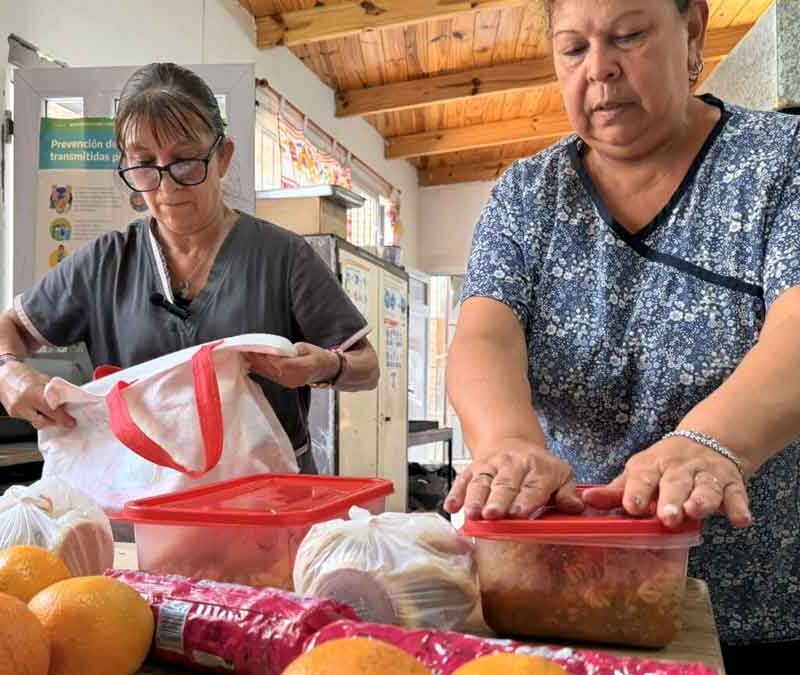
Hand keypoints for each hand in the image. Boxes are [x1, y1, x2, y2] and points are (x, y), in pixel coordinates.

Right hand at [0, 361, 75, 428]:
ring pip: (36, 422)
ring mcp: (16, 411)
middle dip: (56, 422)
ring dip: (47, 420)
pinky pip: (29, 419)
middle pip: (44, 421)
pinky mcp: (13, 414)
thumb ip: (53, 390)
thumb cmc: (20, 373)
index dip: (63, 418)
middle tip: (66, 421)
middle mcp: (22, 404)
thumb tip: (66, 400)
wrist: (1, 375)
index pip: (51, 410)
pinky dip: (38, 417)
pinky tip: (41, 411)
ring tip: (54, 414)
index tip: (71, 421)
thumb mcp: (42, 379)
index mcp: (32, 393)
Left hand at [246, 343, 338, 388]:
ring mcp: (290, 383)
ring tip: (245, 355)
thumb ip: (293, 349)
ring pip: (269, 374)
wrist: (324, 369)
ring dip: (257, 365)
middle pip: (273, 370)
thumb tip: (278, 350)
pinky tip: (251, 364)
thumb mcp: (307, 347)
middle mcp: (295, 378)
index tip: (256, 349)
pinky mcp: (285, 384)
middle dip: (258, 360)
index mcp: (304, 368)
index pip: (281, 364)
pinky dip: (260, 370)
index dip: (267, 358)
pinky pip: (270, 377)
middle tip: (245, 350)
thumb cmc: (317, 356)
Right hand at [444, 441, 582, 519]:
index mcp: (538, 469)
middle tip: (493, 515)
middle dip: (497, 500)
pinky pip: (462, 480)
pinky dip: (455, 493)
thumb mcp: (561, 475)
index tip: (520, 513)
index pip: (533, 486)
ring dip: (474, 498)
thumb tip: (574, 506)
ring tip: (472, 514)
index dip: (526, 499)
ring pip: (481, 482)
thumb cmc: (537, 467)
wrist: (511, 441)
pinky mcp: (473, 469)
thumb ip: (567, 493)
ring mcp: (490, 467)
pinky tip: (451, 507)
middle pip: (504, 484)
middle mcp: (512, 465)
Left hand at [583, 435, 751, 528]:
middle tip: (667, 517)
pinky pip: (737, 495)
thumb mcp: (638, 473)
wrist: (707, 441)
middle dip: (671, 499)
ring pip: (706, 487)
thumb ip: (615, 492)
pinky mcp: (732, 483)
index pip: (642, 477)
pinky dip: (739, 507)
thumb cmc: (662, 467)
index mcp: (652, 465)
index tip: (633, 506)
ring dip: (702, 500)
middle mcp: (679, 468)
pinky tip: (740, 520)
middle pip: (675, 483)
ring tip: (695, 512)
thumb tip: (585, 501)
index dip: (637, 491)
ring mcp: (707, 474)